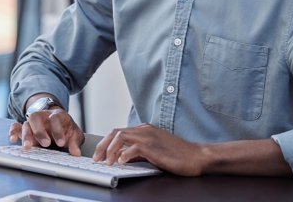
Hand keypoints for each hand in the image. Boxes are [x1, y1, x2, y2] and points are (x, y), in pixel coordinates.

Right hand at [8, 109, 83, 156]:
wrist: (57, 123)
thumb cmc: (66, 129)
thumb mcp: (74, 134)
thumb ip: (75, 143)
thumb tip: (76, 153)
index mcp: (57, 115)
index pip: (55, 118)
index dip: (58, 130)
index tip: (61, 142)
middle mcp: (43, 117)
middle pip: (36, 117)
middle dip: (40, 131)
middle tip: (45, 144)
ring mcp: (33, 123)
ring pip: (25, 124)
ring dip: (26, 135)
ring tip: (28, 147)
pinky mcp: (24, 129)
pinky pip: (15, 127)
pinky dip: (13, 132)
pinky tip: (13, 139)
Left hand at [92, 123, 206, 175]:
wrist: (195, 156)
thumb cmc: (177, 155)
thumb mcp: (153, 151)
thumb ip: (137, 152)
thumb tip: (122, 157)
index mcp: (144, 129)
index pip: (118, 132)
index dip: (106, 143)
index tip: (99, 155)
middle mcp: (145, 130)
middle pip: (116, 132)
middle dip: (103, 145)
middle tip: (97, 159)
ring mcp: (149, 136)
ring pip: (121, 137)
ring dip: (111, 150)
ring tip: (107, 162)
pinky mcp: (154, 146)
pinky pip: (134, 148)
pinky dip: (124, 154)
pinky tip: (121, 162)